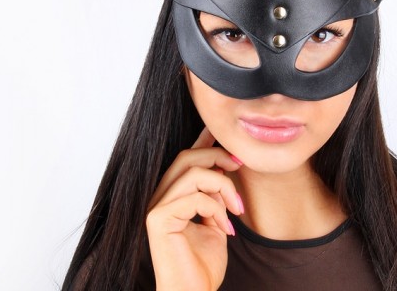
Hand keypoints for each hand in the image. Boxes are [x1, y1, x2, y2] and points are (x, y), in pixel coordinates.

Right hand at [145, 127, 243, 290]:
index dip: (205, 140)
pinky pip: (195, 197)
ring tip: (237, 209)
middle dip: (218, 156)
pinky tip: (225, 228)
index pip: (187, 157)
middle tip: (240, 166)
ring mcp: (156, 207)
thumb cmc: (203, 264)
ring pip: (192, 173)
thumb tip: (226, 164)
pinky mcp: (158, 219)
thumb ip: (216, 193)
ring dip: (223, 186)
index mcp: (172, 195)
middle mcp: (160, 197)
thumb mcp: (216, 219)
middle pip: (187, 156)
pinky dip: (216, 208)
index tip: (226, 133)